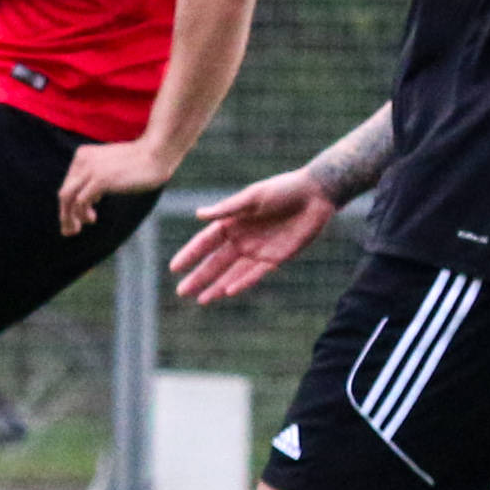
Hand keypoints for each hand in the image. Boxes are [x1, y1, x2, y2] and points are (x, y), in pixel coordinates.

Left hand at [57, 139, 170, 237]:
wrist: (156, 153)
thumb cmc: (140, 163)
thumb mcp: (112, 168)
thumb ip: (98, 179)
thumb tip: (90, 200)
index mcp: (84, 155)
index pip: (69, 184)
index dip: (68, 205)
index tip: (74, 220)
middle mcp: (82, 160)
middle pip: (65, 192)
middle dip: (65, 214)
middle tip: (71, 231)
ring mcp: (90, 169)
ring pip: (68, 198)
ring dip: (69, 218)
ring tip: (77, 229)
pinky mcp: (99, 179)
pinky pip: (81, 202)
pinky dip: (82, 214)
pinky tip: (92, 219)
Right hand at [168, 169, 334, 303]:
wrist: (315, 195)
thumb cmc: (283, 189)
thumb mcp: (253, 197)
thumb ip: (227, 208)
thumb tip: (198, 215)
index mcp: (232, 222)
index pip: (205, 242)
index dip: (190, 254)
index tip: (174, 267)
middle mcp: (242, 239)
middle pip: (215, 262)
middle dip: (199, 277)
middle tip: (181, 292)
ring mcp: (258, 250)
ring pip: (232, 273)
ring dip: (217, 286)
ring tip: (201, 300)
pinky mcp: (276, 258)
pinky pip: (255, 274)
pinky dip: (242, 282)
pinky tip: (228, 292)